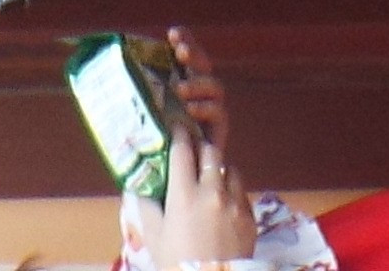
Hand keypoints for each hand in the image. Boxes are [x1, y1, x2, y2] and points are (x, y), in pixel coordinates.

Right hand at [154, 30, 249, 270]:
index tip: (176, 130)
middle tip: (194, 156)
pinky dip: (232, 192)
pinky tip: (223, 204)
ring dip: (220, 170)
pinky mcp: (250, 216)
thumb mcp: (154, 235)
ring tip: (211, 181)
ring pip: (230, 168)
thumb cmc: (176, 262)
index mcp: (184, 194)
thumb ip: (146, 205)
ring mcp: (234, 203)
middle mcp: (212, 192)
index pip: (183, 149)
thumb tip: (138, 184)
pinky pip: (242, 192)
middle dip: (201, 150)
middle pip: (210, 152)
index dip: (178, 136)